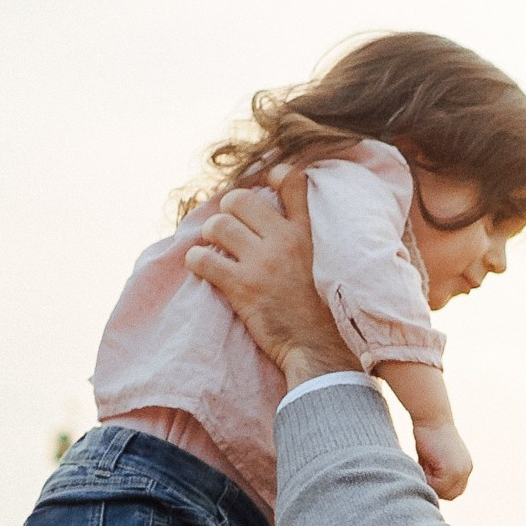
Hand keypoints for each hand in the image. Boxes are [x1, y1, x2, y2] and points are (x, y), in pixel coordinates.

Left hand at [184, 173, 350, 384]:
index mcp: (308, 234)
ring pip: (218, 225)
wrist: (319, 349)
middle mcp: (285, 241)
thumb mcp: (330, 267)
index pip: (293, 183)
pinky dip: (196, 260)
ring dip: (210, 236)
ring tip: (214, 250)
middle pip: (240, 200)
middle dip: (227, 211)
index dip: (275, 175)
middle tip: (228, 230)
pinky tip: (202, 268)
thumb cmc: (325, 315)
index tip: (267, 182)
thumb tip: (290, 229)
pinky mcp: (242, 287)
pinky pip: (203, 259)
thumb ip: (312, 242)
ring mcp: (262, 263)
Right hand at [411, 418, 474, 501]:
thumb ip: (437, 473)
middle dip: (436, 488)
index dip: (439, 487)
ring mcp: (462, 471)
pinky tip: (424, 462)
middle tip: (424, 470)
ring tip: (424, 464)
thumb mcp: (435, 458)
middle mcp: (467, 470)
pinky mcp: (453, 470)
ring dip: (431, 484)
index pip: (453, 491)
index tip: (426, 473)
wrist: (432, 417)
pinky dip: (428, 480)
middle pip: (451, 495)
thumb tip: (429, 489)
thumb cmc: (428, 435)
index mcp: (465, 468)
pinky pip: (437, 486)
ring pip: (444, 492)